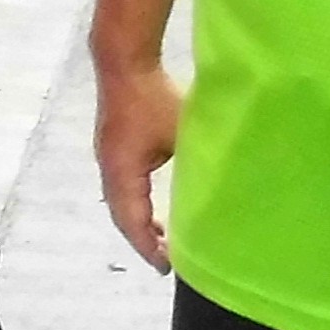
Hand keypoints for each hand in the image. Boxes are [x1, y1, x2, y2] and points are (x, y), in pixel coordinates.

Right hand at [95, 53, 183, 270]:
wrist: (123, 61)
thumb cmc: (154, 95)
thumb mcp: (182, 132)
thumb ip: (197, 160)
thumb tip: (222, 187)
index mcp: (123, 171)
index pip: (133, 220)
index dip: (149, 246)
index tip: (166, 267)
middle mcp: (109, 169)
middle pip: (122, 217)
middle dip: (142, 240)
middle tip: (164, 261)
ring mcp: (107, 157)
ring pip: (119, 202)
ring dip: (138, 221)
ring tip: (161, 239)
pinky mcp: (112, 147)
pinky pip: (121, 187)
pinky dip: (135, 203)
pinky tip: (151, 205)